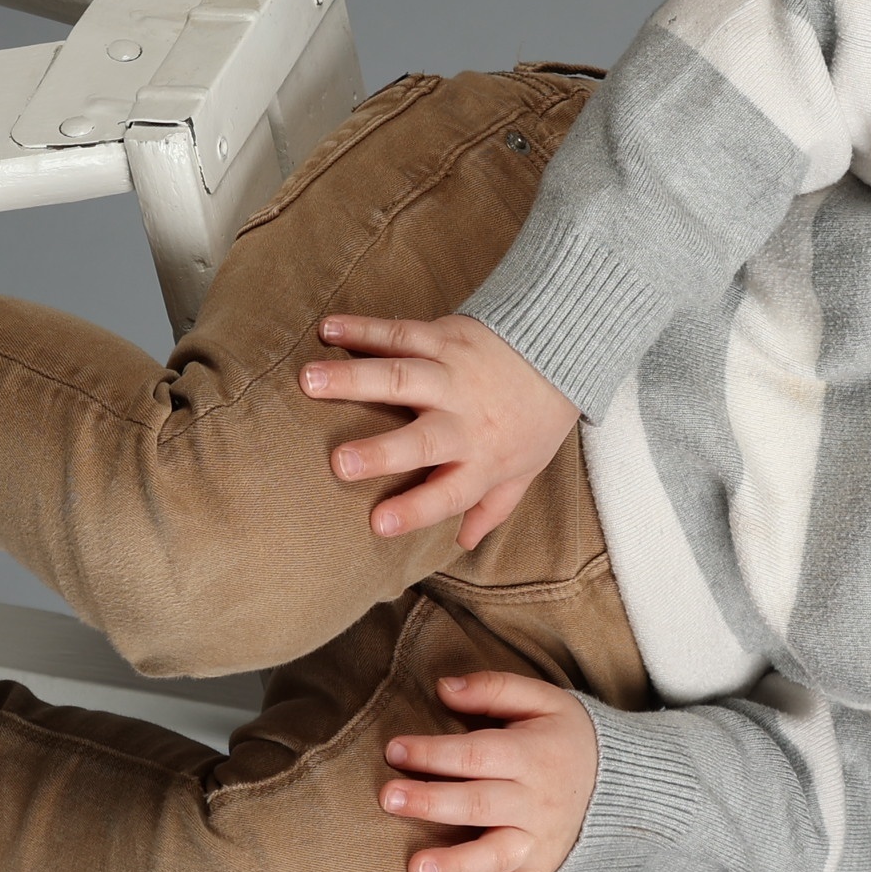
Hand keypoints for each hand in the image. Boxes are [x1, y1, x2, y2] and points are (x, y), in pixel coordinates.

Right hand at [302, 311, 581, 549]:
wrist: (562, 348)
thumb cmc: (536, 417)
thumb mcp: (525, 469)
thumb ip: (492, 507)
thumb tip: (463, 543)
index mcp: (483, 459)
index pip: (450, 492)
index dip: (416, 510)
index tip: (378, 525)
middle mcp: (466, 419)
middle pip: (422, 438)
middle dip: (380, 452)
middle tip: (339, 463)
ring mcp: (453, 374)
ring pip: (400, 377)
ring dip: (352, 378)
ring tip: (308, 381)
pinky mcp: (444, 336)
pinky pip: (400, 332)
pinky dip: (363, 328)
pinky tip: (328, 329)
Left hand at [380, 671, 595, 871]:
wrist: (626, 786)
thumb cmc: (568, 739)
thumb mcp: (544, 699)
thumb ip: (495, 689)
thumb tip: (443, 688)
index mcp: (532, 756)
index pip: (478, 753)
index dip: (435, 751)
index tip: (394, 749)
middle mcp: (534, 803)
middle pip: (480, 803)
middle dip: (433, 801)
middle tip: (388, 797)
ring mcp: (536, 842)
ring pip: (495, 856)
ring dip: (456, 865)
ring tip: (415, 871)